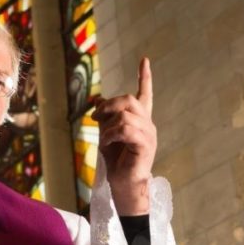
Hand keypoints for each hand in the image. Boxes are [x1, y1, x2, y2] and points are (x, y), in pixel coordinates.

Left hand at [92, 57, 155, 215]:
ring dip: (107, 126)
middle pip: (128, 100)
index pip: (145, 94)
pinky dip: (111, 135)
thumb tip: (98, 97)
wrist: (122, 184)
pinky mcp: (145, 145)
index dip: (144, 76)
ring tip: (104, 139)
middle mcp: (147, 124)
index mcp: (140, 120)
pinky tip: (107, 143)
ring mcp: (148, 134)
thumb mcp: (107, 133)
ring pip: (125, 115)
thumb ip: (106, 116)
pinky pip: (125, 130)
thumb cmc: (116, 161)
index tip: (144, 60)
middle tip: (95, 117)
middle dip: (108, 105)